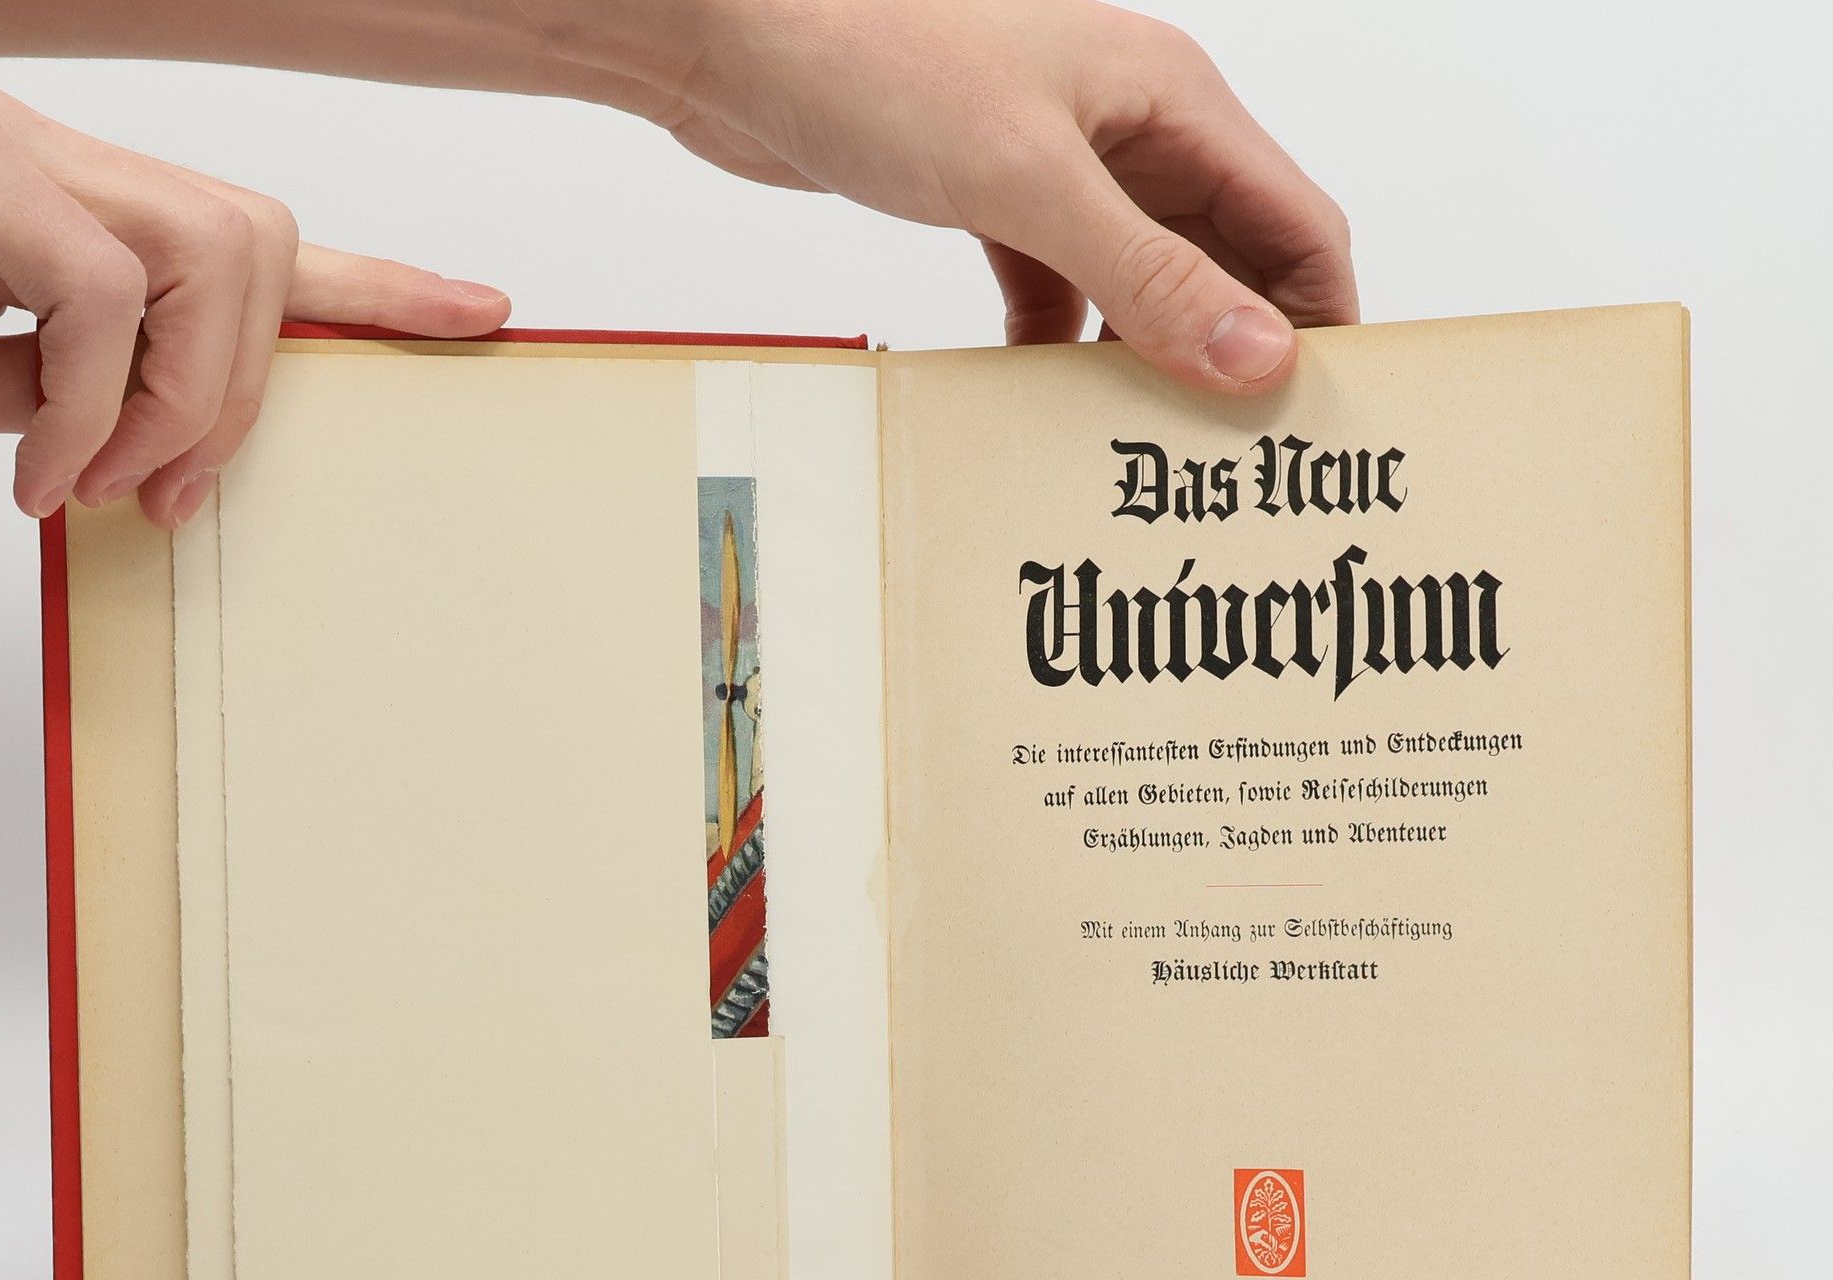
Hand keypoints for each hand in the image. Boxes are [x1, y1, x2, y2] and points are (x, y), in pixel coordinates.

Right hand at [0, 68, 508, 524]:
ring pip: (214, 254)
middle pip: (260, 248)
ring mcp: (4, 147)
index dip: (377, 282)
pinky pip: (103, 294)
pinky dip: (91, 403)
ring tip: (93, 475)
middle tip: (160, 492)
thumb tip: (162, 458)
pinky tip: (39, 470)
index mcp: (66, 208)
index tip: (479, 315)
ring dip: (178, 396)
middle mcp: (51, 156)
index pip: (255, 240)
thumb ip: (72, 402)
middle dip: (243, 391)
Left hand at [662, 0, 1355, 390]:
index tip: (1320, 419)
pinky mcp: (998, 201)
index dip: (1321, 319)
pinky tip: (1045, 403)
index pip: (1295, 222)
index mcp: (1172, 100)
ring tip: (1147, 445)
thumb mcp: (1031, 182)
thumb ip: (1148, 273)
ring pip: (1143, 282)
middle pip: (1226, 259)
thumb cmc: (876, 60)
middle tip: (1237, 459)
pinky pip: (1060, 290)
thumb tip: (1257, 358)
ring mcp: (1063, 167)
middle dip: (1237, 353)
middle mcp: (1132, 131)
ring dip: (1147, 358)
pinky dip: (1060, 347)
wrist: (735, 38)